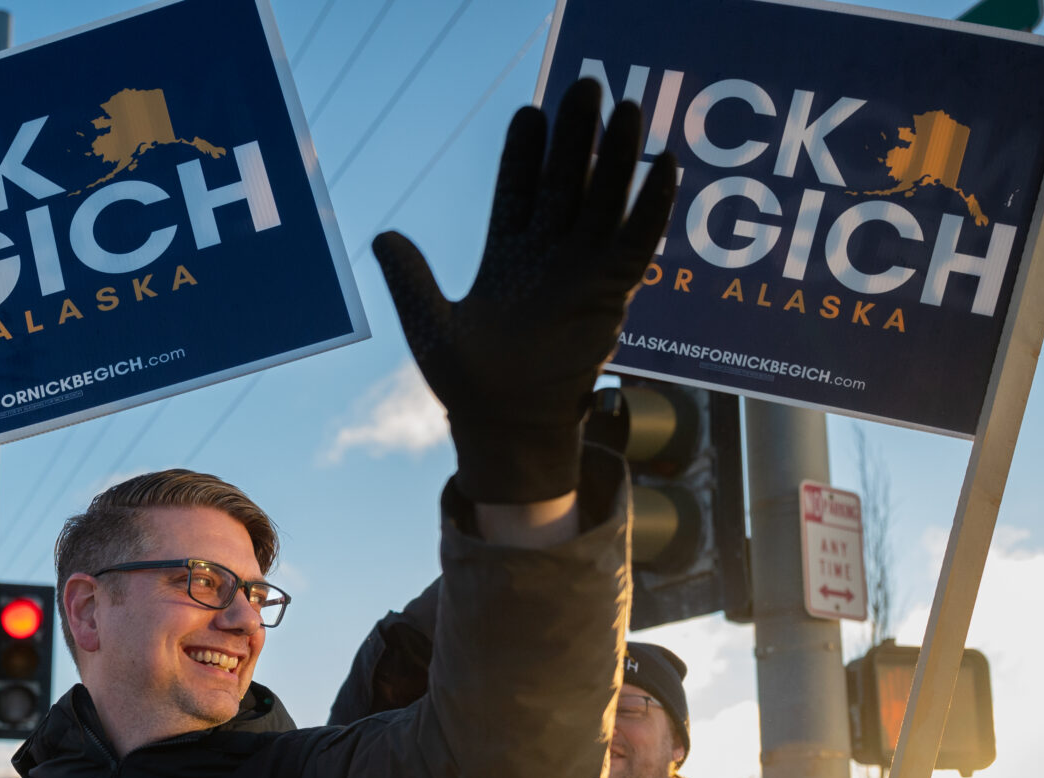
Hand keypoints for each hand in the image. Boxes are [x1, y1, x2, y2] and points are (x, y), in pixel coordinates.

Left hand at [373, 77, 676, 505]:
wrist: (504, 425)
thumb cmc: (467, 383)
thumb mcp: (429, 325)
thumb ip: (410, 280)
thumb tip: (381, 236)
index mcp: (506, 254)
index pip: (518, 189)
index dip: (524, 153)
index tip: (529, 113)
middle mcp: (547, 255)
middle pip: (566, 182)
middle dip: (575, 136)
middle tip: (586, 86)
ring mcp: (581, 270)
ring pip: (605, 201)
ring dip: (617, 158)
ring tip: (628, 109)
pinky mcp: (610, 292)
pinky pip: (637, 242)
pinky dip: (650, 206)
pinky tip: (662, 165)